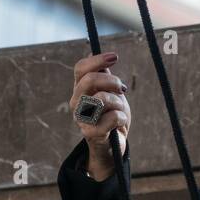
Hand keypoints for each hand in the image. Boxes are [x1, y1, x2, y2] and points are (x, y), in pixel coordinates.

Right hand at [70, 52, 129, 181]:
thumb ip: (104, 76)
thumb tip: (96, 54)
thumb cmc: (112, 116)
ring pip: (102, 99)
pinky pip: (111, 117)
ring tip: (120, 110)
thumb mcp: (110, 93)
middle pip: (89, 80)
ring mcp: (81, 118)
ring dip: (118, 103)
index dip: (97, 60)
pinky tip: (119, 123)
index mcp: (80, 90)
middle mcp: (76, 102)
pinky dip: (121, 118)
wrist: (113, 145)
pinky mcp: (90, 133)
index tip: (115, 57)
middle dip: (112, 81)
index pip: (81, 68)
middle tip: (122, 88)